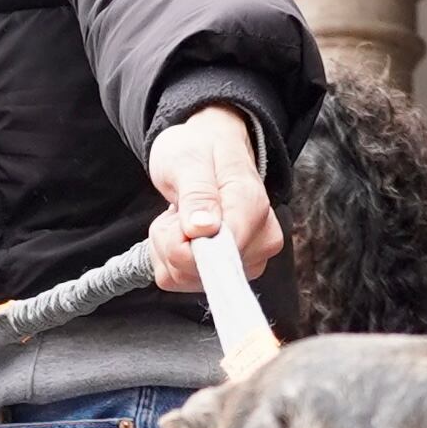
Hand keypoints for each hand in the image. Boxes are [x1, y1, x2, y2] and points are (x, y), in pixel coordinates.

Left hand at [142, 104, 280, 290]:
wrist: (206, 147)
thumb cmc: (201, 149)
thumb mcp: (190, 160)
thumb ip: (197, 194)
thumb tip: (204, 230)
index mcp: (253, 208)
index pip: (220, 253)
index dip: (184, 244)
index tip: (177, 218)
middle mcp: (259, 241)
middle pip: (197, 270)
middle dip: (171, 240)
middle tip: (179, 207)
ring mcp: (244, 261)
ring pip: (183, 277)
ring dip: (167, 246)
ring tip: (181, 214)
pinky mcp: (225, 273)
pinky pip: (178, 281)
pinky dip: (167, 256)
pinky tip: (181, 230)